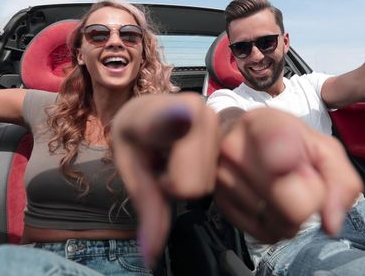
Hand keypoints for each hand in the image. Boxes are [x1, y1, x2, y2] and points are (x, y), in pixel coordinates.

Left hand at [112, 93, 218, 263]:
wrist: (151, 112)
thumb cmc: (138, 138)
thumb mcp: (132, 169)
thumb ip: (147, 206)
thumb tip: (151, 255)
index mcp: (157, 112)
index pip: (171, 117)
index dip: (176, 118)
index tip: (183, 114)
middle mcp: (196, 109)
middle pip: (194, 183)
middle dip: (177, 184)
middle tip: (164, 165)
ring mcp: (217, 119)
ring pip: (210, 183)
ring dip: (192, 179)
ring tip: (178, 159)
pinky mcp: (231, 128)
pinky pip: (223, 176)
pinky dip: (206, 174)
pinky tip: (194, 157)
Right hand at [214, 108, 362, 242]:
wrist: (237, 134)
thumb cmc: (284, 139)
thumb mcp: (321, 144)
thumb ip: (340, 179)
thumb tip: (331, 223)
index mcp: (262, 125)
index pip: (281, 155)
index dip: (300, 170)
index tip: (294, 162)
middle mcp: (235, 151)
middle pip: (294, 209)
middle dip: (309, 202)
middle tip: (299, 182)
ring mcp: (223, 180)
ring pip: (281, 226)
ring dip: (292, 216)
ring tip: (283, 189)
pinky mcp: (220, 205)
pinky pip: (266, 235)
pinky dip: (276, 225)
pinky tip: (271, 203)